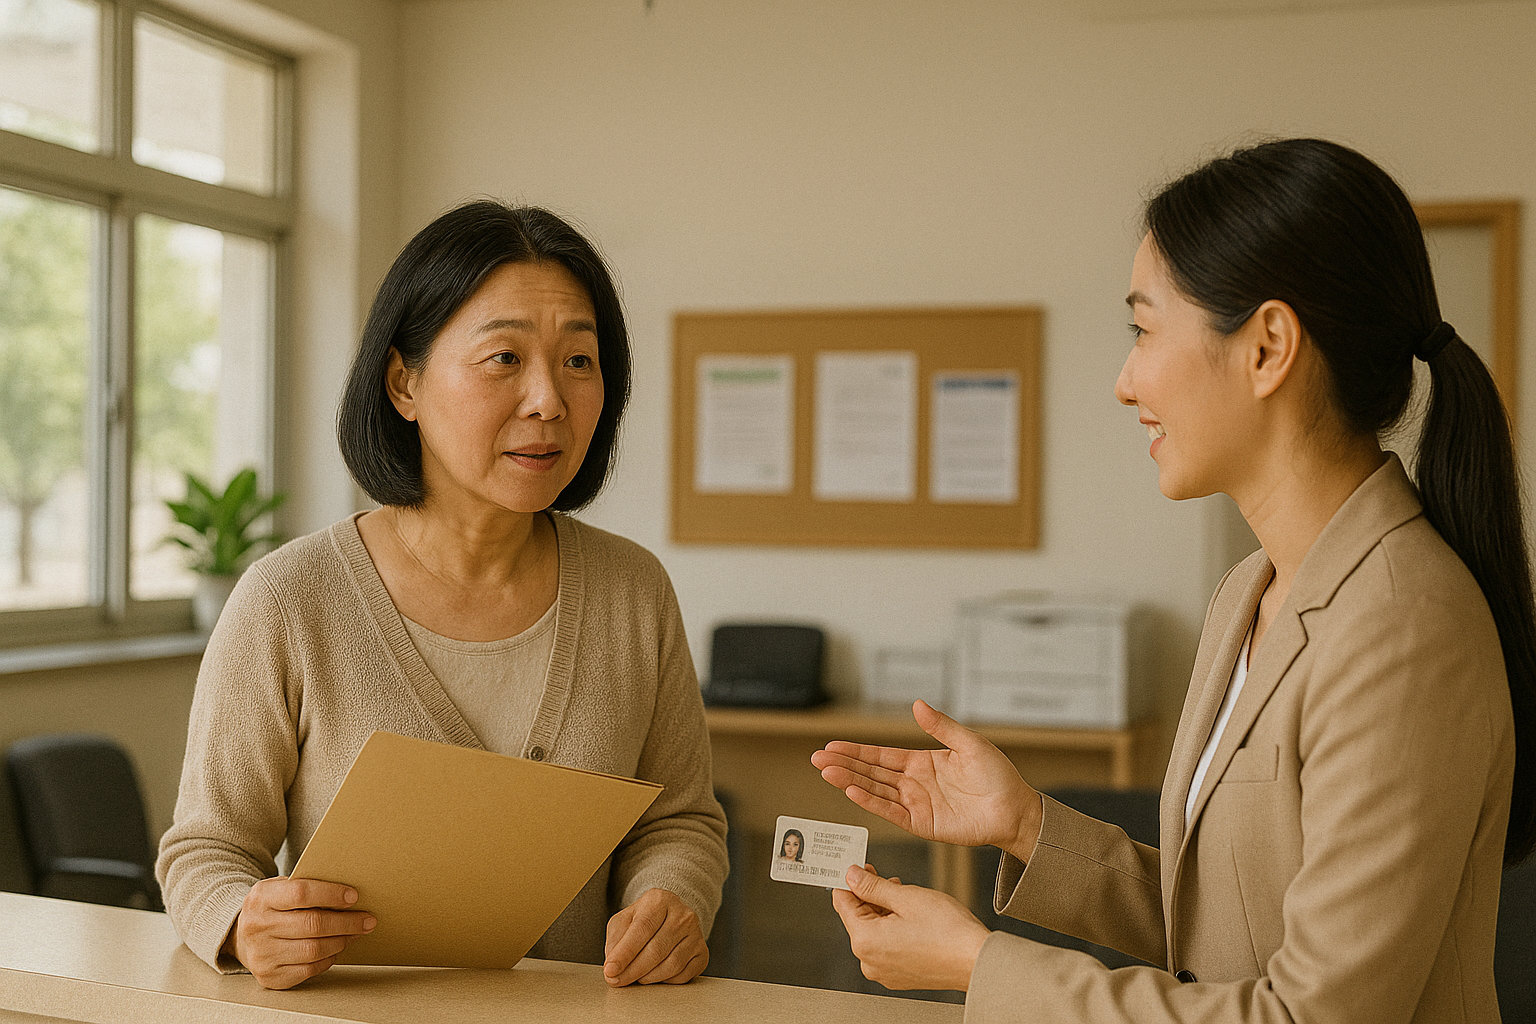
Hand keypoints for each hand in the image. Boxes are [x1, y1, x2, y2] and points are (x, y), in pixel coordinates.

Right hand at [224, 877, 375, 989]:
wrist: (241, 936)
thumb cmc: (273, 907)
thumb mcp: (280, 888)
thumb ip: (306, 887)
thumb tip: (349, 894)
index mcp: (261, 898)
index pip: (301, 893)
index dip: (331, 894)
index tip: (353, 897)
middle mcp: (257, 927)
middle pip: (312, 924)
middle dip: (346, 922)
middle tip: (368, 919)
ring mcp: (261, 955)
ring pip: (314, 949)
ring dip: (341, 940)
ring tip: (355, 933)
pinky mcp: (269, 976)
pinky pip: (309, 969)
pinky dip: (329, 958)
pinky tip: (337, 947)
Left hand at [603, 888, 708, 985]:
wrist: (670, 917)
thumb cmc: (644, 920)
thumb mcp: (624, 920)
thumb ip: (615, 940)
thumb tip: (613, 966)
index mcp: (660, 900)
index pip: (642, 928)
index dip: (625, 953)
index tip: (610, 970)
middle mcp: (683, 914)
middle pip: (657, 949)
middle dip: (633, 970)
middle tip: (617, 981)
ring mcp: (696, 934)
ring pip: (672, 965)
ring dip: (648, 978)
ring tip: (635, 977)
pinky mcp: (703, 953)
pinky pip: (683, 975)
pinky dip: (665, 981)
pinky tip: (654, 975)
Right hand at [810, 699, 1043, 860]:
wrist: (1015, 809)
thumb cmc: (998, 777)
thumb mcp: (969, 744)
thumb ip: (941, 726)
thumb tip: (917, 704)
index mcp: (921, 762)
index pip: (881, 756)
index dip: (856, 751)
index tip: (831, 746)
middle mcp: (913, 783)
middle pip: (871, 773)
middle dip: (843, 765)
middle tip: (816, 759)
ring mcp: (916, 804)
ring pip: (875, 791)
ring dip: (850, 782)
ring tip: (826, 773)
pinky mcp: (922, 824)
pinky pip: (891, 812)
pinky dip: (871, 803)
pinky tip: (852, 792)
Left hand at [832, 863, 989, 991]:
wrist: (977, 959)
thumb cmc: (949, 932)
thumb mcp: (905, 897)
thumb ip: (872, 886)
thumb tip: (852, 876)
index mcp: (865, 941)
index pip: (842, 903)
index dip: (849, 880)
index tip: (856, 868)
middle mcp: (869, 961)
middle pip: (858, 918)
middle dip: (870, 896)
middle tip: (887, 879)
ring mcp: (884, 971)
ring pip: (873, 931)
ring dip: (884, 911)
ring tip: (906, 898)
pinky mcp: (898, 976)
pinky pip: (886, 946)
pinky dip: (893, 929)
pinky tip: (911, 918)